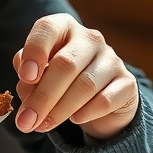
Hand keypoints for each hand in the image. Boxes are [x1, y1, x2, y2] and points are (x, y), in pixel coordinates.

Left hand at [12, 14, 138, 139]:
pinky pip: (105, 100)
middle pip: (65, 64)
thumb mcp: (38, 76)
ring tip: (43, 125)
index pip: (48, 29)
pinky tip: (76, 119)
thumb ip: (28, 79)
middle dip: (43, 97)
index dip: (34, 51)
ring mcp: (111, 59)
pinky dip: (86, 113)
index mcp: (63, 27)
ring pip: (84, 85)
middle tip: (26, 121)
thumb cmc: (60, 82)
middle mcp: (90, 38)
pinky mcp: (127, 83)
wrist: (100, 102)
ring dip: (59, 110)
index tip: (25, 77)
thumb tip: (27, 90)